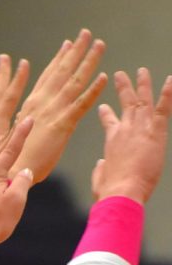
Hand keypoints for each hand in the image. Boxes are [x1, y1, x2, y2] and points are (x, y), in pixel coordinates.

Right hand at [11, 28, 107, 182]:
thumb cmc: (10, 157)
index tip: (68, 44)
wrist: (11, 171)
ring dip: (88, 61)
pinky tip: (103, 77)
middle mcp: (42, 102)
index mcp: (31, 103)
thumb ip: (12, 119)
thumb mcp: (9, 132)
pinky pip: (81, 105)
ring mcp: (53, 111)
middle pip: (62, 71)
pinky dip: (93, 90)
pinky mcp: (63, 125)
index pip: (48, 75)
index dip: (59, 58)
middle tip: (86, 34)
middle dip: (75, 51)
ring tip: (99, 45)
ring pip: (74, 81)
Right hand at [93, 68, 171, 202]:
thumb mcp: (100, 178)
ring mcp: (140, 129)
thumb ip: (101, 169)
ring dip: (143, 84)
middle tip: (122, 76)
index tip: (103, 107)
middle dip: (124, 88)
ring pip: (143, 101)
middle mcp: (125, 129)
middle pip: (126, 104)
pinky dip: (167, 94)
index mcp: (112, 140)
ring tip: (142, 71)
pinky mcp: (155, 133)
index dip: (106, 114)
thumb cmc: (110, 190)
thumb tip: (101, 164)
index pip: (109, 122)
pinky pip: (162, 109)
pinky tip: (170, 81)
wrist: (121, 192)